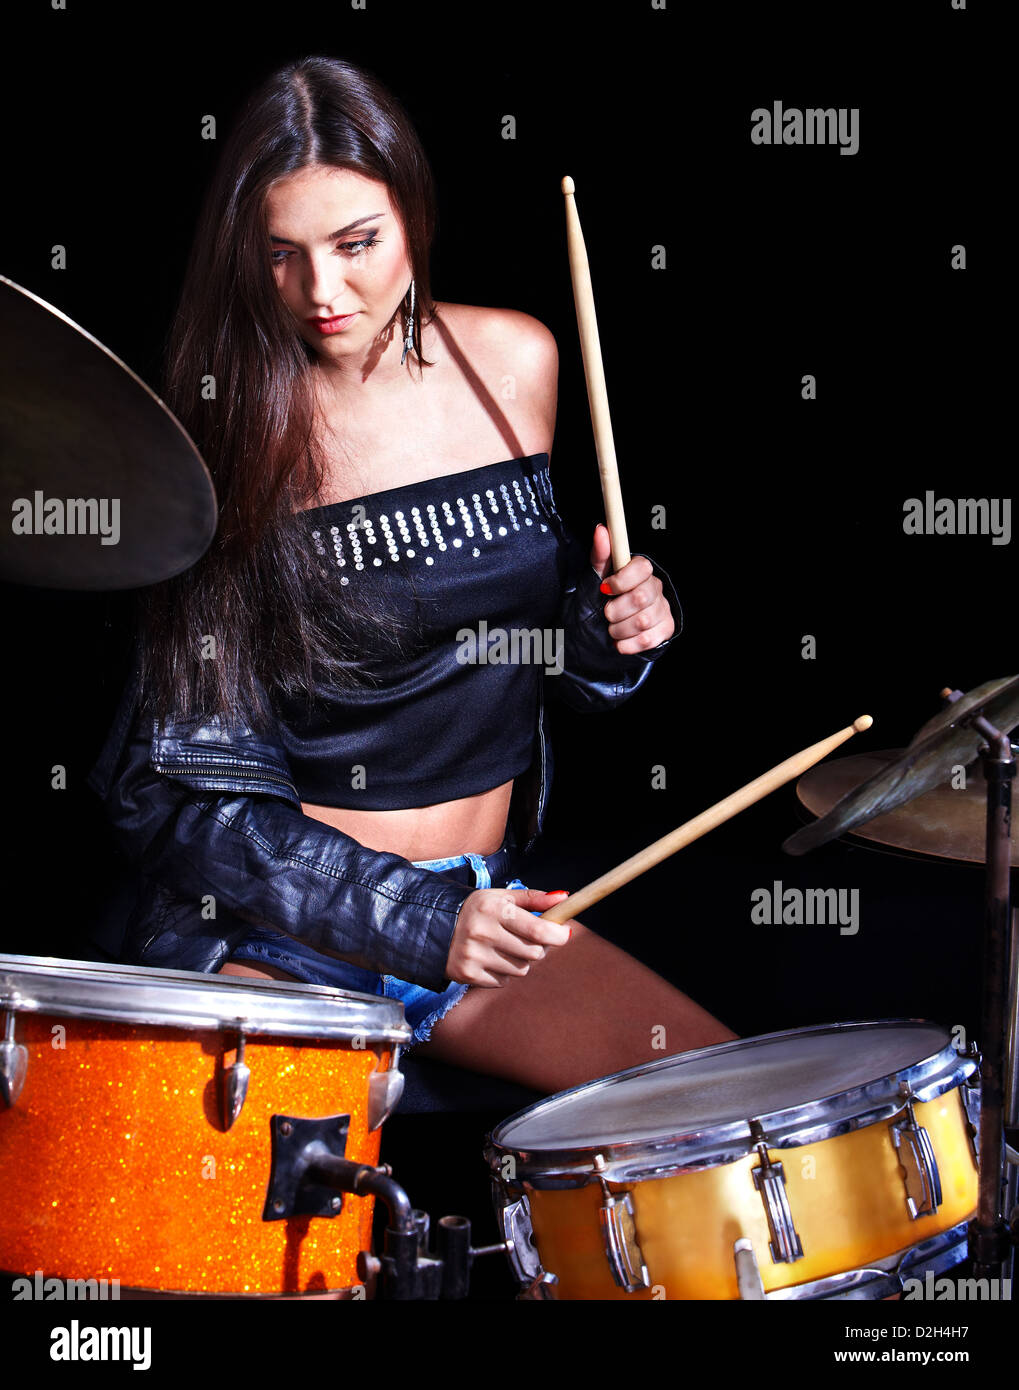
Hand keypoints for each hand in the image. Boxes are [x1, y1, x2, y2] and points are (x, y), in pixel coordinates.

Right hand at [445, 887, 573, 986]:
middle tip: (532, 940)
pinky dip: (504, 973)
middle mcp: (482, 932)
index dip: (557, 935)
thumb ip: (534, 898)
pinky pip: (503, 982)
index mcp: (493, 909)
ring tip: (506, 947)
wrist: (434, 926)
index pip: (537, 930)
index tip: (564, 934)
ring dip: (521, 961)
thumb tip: (564, 898)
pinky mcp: (468, 974)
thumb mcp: (501, 897)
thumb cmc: (476, 910)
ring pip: (521, 970)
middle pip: (533, 953)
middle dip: (540, 948)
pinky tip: (492, 959)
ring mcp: (474, 956)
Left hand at [590, 523, 674, 653]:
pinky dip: (628, 644)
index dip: (622, 581)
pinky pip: (648, 639)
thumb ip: (600, 555)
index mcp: (640, 571)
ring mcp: (662, 609)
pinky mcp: (665, 630)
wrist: (603, 631)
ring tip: (611, 628)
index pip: (642, 568)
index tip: (605, 589)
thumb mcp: (596, 576)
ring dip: (619, 629)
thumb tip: (601, 529)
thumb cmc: (601, 599)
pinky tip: (620, 641)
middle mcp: (655, 587)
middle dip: (616, 610)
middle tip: (606, 613)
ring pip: (643, 621)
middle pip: (641, 598)